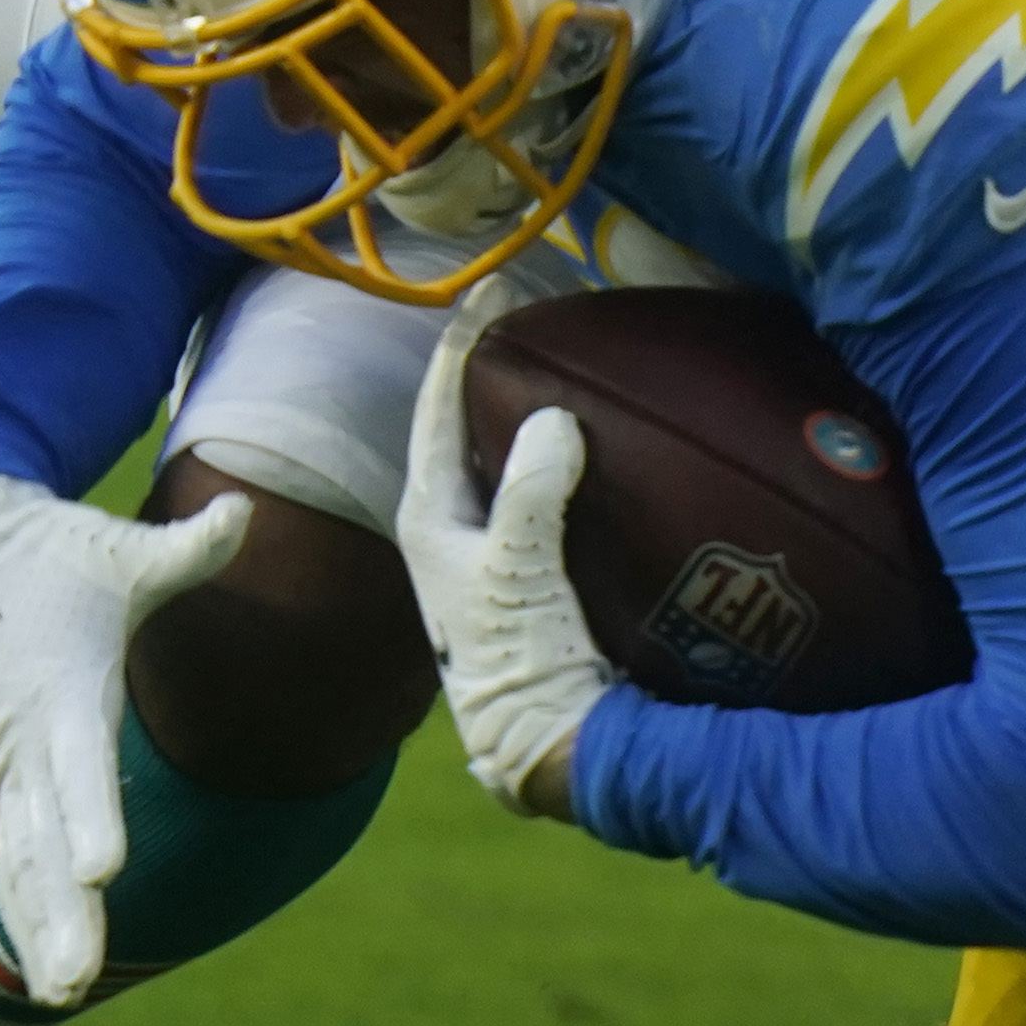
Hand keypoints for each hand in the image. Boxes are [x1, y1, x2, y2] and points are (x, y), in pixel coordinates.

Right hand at [0, 473, 253, 1003]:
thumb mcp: (117, 550)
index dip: (87, 815)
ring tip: (65, 996)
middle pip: (41, 841)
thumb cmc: (57, 558)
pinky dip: (28, 923)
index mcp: (59, 689)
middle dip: (57, 912)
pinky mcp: (4, 791)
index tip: (102, 869)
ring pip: (21, 868)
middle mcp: (25, 744)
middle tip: (75, 977)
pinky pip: (14, 867)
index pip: (76, 763)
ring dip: (41, 934)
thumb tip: (246, 513)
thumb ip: (185, 549)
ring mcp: (7, 774)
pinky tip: (53, 988)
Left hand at [396, 292, 612, 812]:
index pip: (438, 407)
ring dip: (528, 410)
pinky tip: (596, 438)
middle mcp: (451, 525)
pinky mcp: (528, 570)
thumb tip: (552, 416)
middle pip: (469, 425)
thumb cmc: (518, 654)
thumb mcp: (518, 566)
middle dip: (496, 368)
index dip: (463, 344)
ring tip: (567, 360)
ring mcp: (489, 548)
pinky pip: (539, 490)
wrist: (545, 738)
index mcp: (430, 515)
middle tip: (537, 313)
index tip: (493, 288)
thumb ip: (531, 488)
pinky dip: (560, 455)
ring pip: (503, 456)